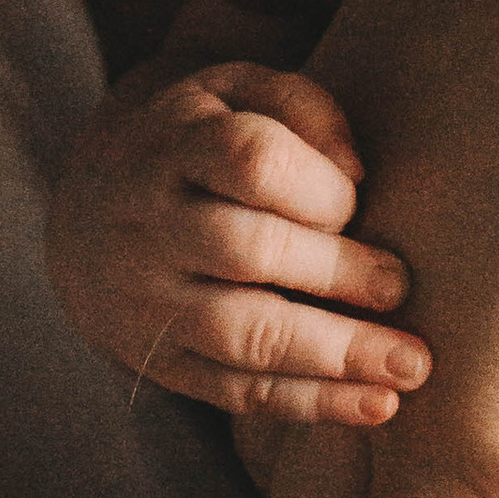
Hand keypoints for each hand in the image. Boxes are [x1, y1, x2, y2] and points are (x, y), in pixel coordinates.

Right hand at [46, 66, 429, 424]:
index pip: (248, 159)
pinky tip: (377, 405)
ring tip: (411, 366)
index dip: (316, 185)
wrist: (87, 208)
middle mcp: (149, 225)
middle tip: (401, 286)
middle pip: (245, 250)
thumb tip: (356, 174)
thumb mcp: (237, 91)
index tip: (357, 200)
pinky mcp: (158, 363)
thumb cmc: (197, 140)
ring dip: (334, 356)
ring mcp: (147, 302)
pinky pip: (235, 393)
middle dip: (334, 272)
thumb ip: (304, 109)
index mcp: (172, 146)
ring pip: (241, 335)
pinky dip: (312, 403)